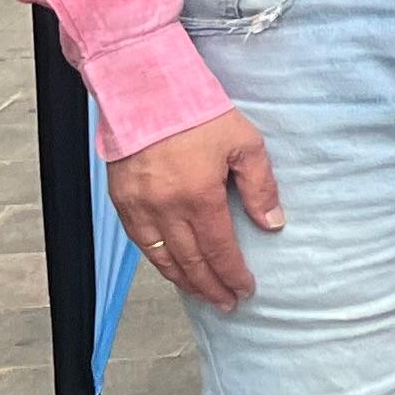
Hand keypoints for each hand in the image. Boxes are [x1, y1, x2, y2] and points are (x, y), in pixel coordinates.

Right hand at [107, 110, 283, 311]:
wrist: (145, 91)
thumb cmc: (199, 113)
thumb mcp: (245, 143)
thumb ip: (261, 187)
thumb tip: (273, 224)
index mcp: (199, 197)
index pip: (219, 250)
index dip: (232, 274)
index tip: (246, 289)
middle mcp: (166, 209)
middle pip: (191, 262)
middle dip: (211, 287)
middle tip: (227, 303)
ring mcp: (139, 207)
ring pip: (162, 259)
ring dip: (184, 281)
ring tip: (203, 294)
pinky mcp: (121, 200)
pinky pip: (141, 243)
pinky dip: (158, 261)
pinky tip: (172, 268)